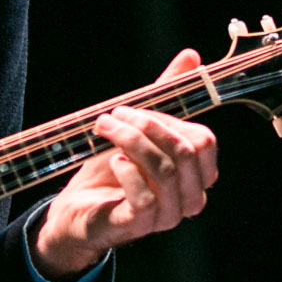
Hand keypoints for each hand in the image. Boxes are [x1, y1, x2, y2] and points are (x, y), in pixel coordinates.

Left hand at [32, 49, 218, 280]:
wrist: (77, 206)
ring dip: (130, 140)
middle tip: (115, 115)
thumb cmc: (110, 168)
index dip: (169, 119)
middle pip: (186, 152)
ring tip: (104, 130)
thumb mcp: (138, 127)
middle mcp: (188, 198)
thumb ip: (167, 95)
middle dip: (148, 125)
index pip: (204, 142)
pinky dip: (127, 172)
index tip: (135, 109)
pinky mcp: (139, 225)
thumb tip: (192, 56)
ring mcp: (166, 216)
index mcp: (194, 175)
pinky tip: (114, 162)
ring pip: (165, 170)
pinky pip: (146, 197)